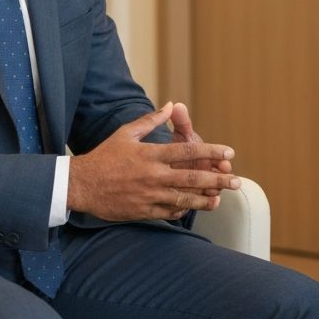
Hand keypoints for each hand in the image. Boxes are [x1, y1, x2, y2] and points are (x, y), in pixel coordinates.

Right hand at [67, 102, 239, 220]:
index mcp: (151, 155)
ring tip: (221, 199)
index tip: (228, 153)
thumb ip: (151, 120)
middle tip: (236, 181)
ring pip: (184, 199)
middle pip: (193, 178)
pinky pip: (169, 212)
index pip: (188, 152)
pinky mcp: (143, 211)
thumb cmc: (104, 156)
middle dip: (218, 180)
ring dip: (206, 200)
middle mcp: (153, 176)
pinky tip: (194, 207)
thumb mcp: (126, 133)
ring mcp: (149, 196)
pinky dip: (183, 210)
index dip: (211, 152)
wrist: (81, 185)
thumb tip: (171, 105)